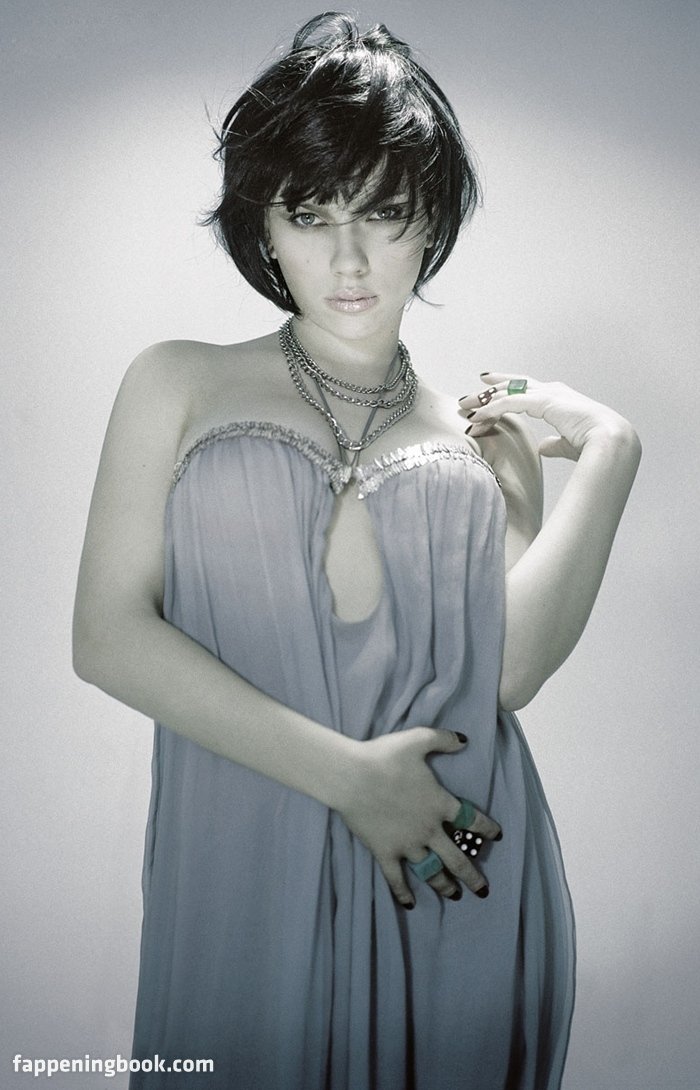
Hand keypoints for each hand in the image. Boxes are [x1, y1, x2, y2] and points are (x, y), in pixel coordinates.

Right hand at [338, 728, 500, 906]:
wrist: (352, 776)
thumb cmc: (385, 756)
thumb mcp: (418, 739)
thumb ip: (444, 739)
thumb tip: (464, 740)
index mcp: (439, 804)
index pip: (471, 819)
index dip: (486, 828)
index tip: (497, 836)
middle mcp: (429, 829)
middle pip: (457, 858)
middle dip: (472, 875)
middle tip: (483, 889)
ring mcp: (407, 844)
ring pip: (432, 871)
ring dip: (445, 885)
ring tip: (454, 896)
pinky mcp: (385, 852)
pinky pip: (396, 878)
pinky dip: (403, 893)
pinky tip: (410, 904)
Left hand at [460, 373, 636, 459]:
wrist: (610, 441)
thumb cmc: (595, 444)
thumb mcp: (568, 443)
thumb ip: (555, 444)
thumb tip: (543, 447)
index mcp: (560, 399)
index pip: (527, 389)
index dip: (508, 387)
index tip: (489, 386)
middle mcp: (552, 391)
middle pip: (514, 385)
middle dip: (490, 390)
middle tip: (470, 394)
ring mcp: (548, 394)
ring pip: (508, 392)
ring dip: (485, 400)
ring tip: (465, 406)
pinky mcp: (544, 402)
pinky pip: (510, 403)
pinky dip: (492, 409)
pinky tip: (478, 417)